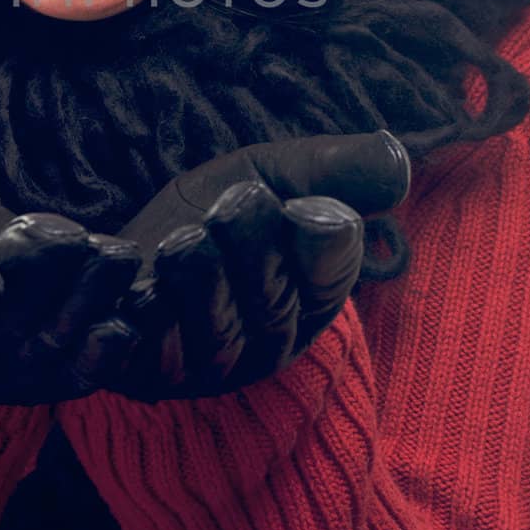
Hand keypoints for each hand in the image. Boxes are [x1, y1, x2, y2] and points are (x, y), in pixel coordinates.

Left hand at [100, 130, 411, 400]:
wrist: (131, 250)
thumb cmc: (216, 211)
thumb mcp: (275, 175)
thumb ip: (335, 168)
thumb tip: (398, 158)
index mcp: (308, 294)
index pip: (332, 278)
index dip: (324, 244)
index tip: (304, 206)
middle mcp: (264, 341)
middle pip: (273, 304)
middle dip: (254, 247)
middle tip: (234, 201)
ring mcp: (204, 365)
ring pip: (216, 335)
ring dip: (200, 282)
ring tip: (183, 240)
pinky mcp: (141, 372)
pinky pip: (144, 359)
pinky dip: (137, 326)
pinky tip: (131, 293)